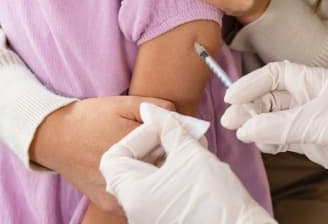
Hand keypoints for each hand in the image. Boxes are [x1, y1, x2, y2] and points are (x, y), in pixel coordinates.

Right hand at [29, 96, 173, 213]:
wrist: (54, 138)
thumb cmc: (89, 117)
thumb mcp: (122, 103)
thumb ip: (154, 107)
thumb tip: (180, 116)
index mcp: (131, 145)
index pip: (172, 148)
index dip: (179, 142)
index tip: (180, 137)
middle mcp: (124, 172)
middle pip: (164, 170)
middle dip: (170, 160)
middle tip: (167, 149)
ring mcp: (117, 192)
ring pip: (152, 189)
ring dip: (157, 176)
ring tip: (150, 160)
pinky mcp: (109, 204)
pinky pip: (137, 200)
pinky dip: (143, 189)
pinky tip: (139, 174)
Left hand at [100, 111, 274, 223]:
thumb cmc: (212, 197)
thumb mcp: (190, 153)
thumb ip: (169, 129)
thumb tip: (157, 113)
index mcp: (131, 195)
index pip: (115, 157)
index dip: (137, 136)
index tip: (161, 127)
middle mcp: (135, 210)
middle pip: (132, 167)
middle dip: (155, 143)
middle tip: (177, 130)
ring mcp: (150, 217)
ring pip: (149, 179)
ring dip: (167, 157)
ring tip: (191, 144)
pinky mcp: (167, 219)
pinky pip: (160, 191)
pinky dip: (172, 173)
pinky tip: (194, 161)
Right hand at [221, 62, 327, 214]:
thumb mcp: (320, 124)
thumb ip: (280, 125)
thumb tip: (246, 127)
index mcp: (318, 81)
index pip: (277, 74)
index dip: (252, 83)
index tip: (231, 96)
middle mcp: (313, 98)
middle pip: (272, 97)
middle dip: (250, 107)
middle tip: (231, 121)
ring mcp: (312, 121)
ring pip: (274, 118)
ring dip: (256, 125)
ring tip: (242, 134)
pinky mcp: (313, 142)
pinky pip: (282, 137)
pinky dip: (269, 140)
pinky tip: (261, 144)